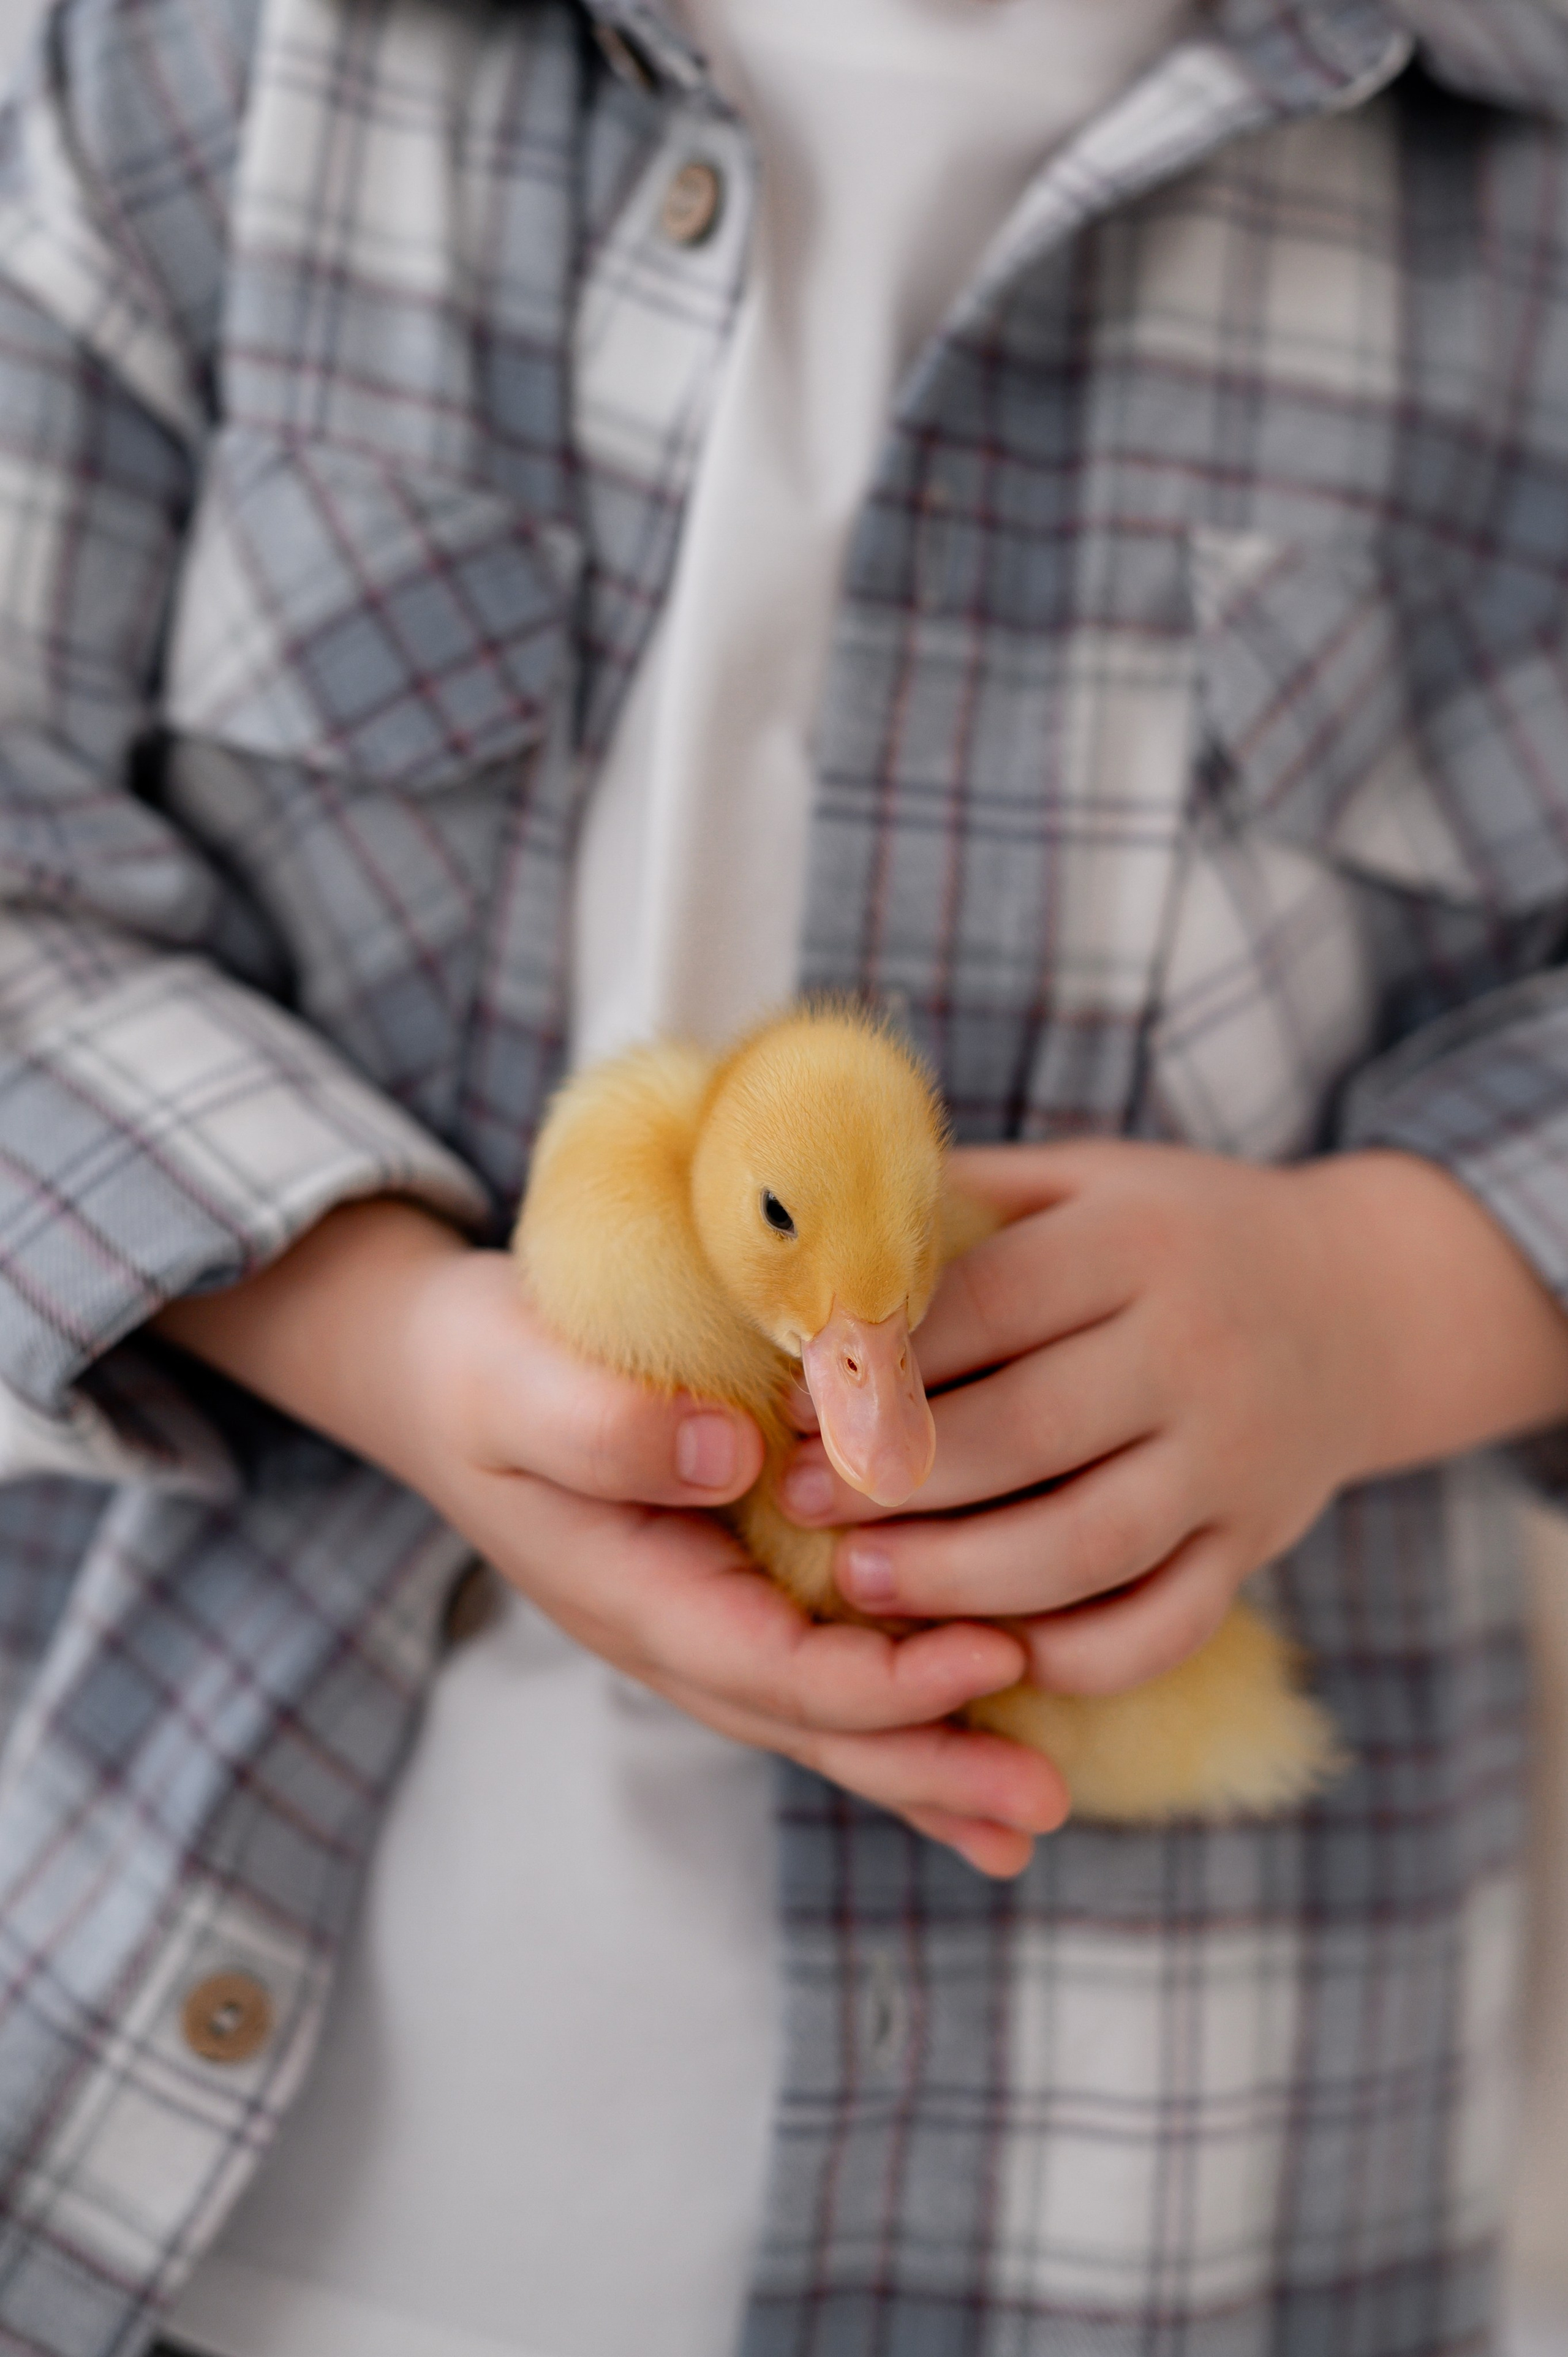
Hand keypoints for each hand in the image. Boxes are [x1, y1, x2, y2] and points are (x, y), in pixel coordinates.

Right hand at [157, 1201, 1066, 1875]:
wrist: (442, 1376)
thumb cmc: (484, 1369)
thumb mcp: (515, 1381)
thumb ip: (603, 1426)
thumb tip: (729, 1459)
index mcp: (631, 1591)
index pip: (769, 1662)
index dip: (881, 1676)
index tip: (990, 1655)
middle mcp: (676, 1632)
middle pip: (813, 1721)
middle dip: (929, 1764)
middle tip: (1039, 1803)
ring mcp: (704, 1624)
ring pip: (827, 1716)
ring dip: (929, 1765)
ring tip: (1031, 1814)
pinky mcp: (734, 1594)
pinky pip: (825, 1672)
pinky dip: (902, 1719)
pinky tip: (975, 1765)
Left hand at [778, 1141, 1567, 1698]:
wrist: (1367, 1300)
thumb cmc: (1176, 1234)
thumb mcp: (1083, 1182)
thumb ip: (963, 1204)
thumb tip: (807, 1228)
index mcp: (1138, 1244)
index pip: (985, 1309)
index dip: (877, 1361)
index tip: (787, 1401)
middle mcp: (1197, 1352)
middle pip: (1025, 1433)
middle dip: (894, 1478)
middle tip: (797, 1503)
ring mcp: (1234, 1460)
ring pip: (1087, 1545)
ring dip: (961, 1577)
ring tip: (860, 1584)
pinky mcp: (1255, 1543)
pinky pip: (1164, 1623)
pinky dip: (1075, 1655)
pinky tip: (987, 1654)